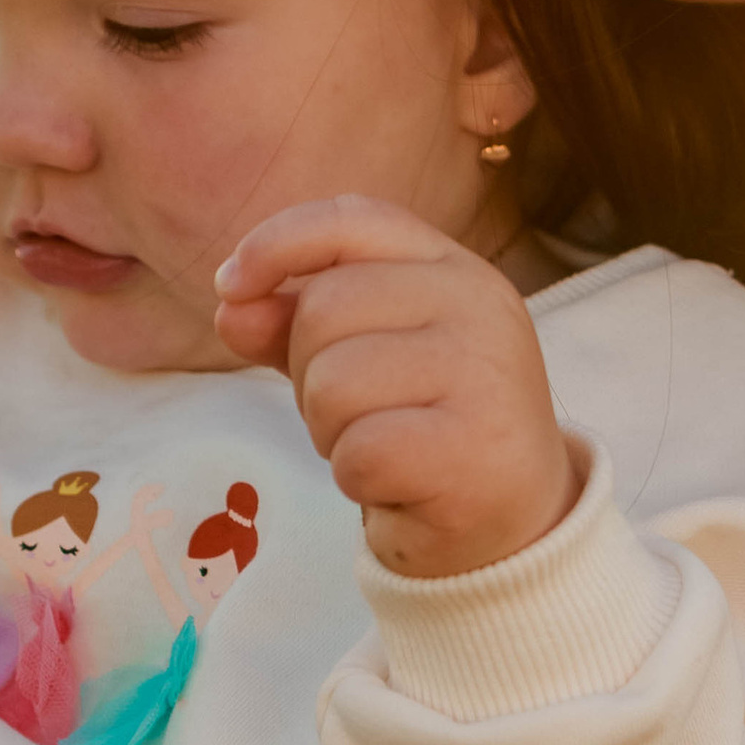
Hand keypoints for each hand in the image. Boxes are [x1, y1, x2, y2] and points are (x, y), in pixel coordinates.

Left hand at [213, 195, 577, 578]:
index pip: (352, 219)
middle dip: (310, 376)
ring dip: (333, 433)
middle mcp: (479, 304)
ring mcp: (484, 373)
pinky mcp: (475, 447)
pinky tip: (400, 485)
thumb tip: (231, 305)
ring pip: (334, 383)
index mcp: (454, 268)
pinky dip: (358, 480)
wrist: (515, 524)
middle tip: (359, 416)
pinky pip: (359, 451)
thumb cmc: (427, 430)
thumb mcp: (362, 359)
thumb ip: (295, 324)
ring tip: (383, 449)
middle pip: (323, 309)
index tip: (230, 289)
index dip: (276, 243)